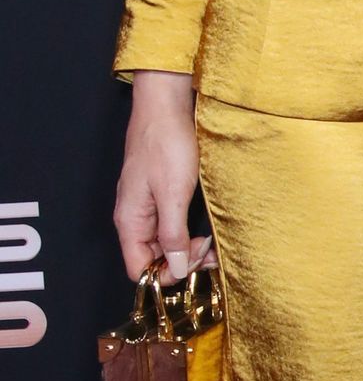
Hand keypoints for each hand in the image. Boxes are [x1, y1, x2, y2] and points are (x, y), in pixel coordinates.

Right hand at [113, 71, 216, 283]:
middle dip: (182, 260)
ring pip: (165, 242)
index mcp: (130, 222)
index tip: (194, 263)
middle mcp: (135, 218)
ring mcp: (147, 205)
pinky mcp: (161, 194)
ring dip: (188, 246)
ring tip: (212, 239)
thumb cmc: (166, 144)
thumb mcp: (173, 194)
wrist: (166, 105)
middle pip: (154, 258)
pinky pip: (171, 223)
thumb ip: (172, 234)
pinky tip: (205, 226)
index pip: (139, 270)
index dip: (166, 275)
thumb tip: (174, 270)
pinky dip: (188, 229)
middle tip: (211, 249)